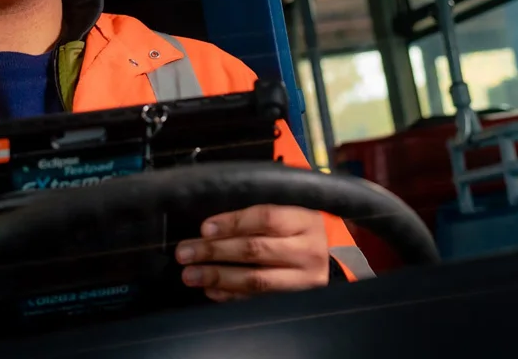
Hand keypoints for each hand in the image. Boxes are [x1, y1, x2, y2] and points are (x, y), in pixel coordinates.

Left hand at [175, 205, 329, 301]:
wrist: (332, 261)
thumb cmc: (301, 232)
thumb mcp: (291, 215)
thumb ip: (258, 218)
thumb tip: (210, 229)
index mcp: (305, 221)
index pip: (265, 218)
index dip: (232, 223)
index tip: (204, 228)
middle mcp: (307, 251)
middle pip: (255, 249)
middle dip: (215, 251)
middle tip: (185, 252)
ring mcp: (303, 280)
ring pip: (255, 279)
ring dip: (217, 276)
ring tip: (190, 274)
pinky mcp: (295, 301)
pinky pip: (257, 300)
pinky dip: (230, 295)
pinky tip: (210, 289)